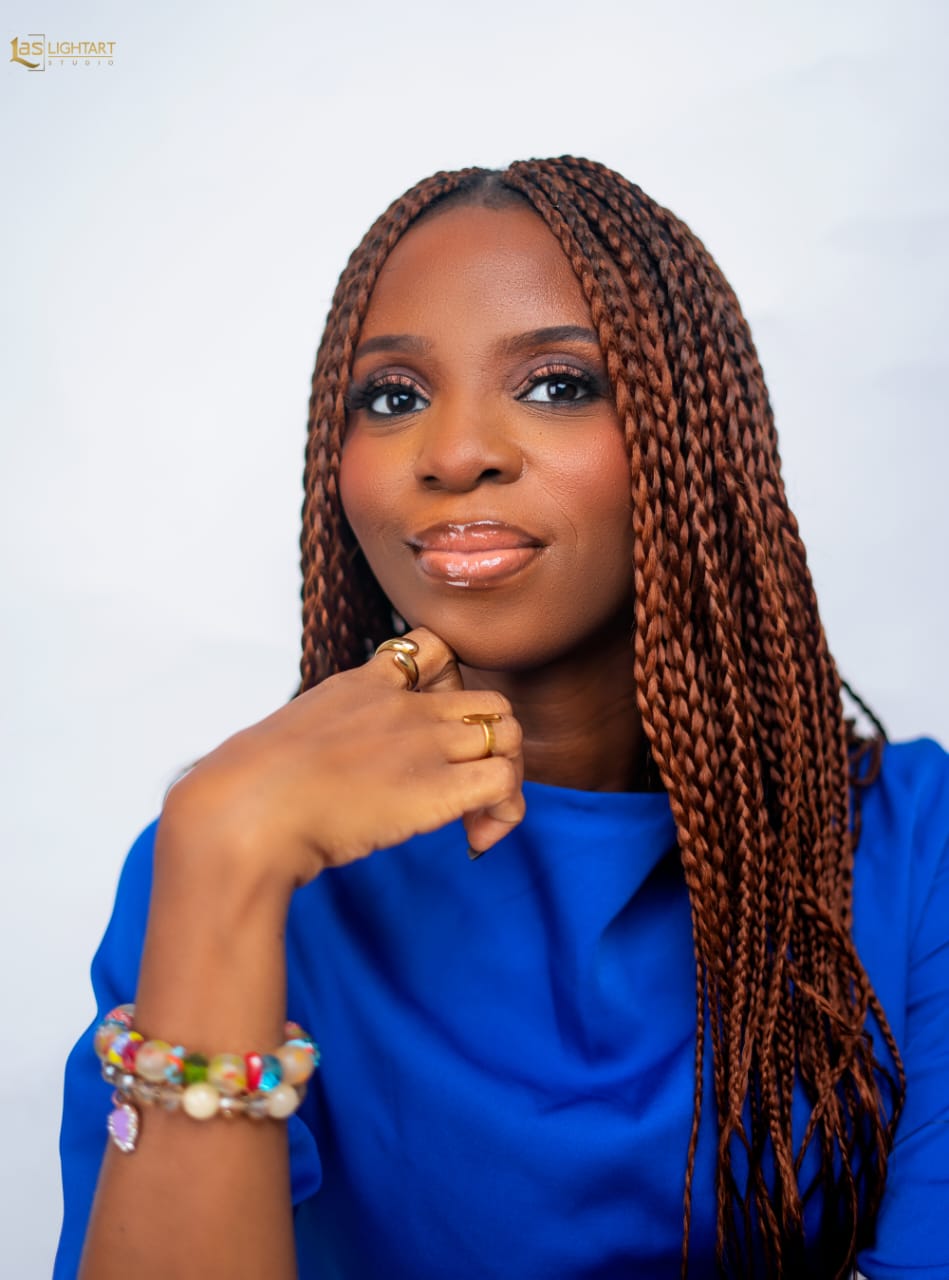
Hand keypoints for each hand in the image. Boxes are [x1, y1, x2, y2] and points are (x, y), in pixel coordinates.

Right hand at [161, 628, 524, 889]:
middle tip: (466, 792)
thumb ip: (315, 745)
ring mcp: (426, 741)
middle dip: (492, 746)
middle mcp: (404, 706)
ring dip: (506, 778)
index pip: (433, 649)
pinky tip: (476, 839)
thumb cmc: (247, 790)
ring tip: (475, 820)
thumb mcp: (285, 742)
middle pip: (489, 701)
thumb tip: (306, 776)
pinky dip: (506, 811)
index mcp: (363, 685)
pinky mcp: (440, 786)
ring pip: (510, 735)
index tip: (434, 731)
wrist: (247, 809)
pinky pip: (506, 781)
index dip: (451, 686)